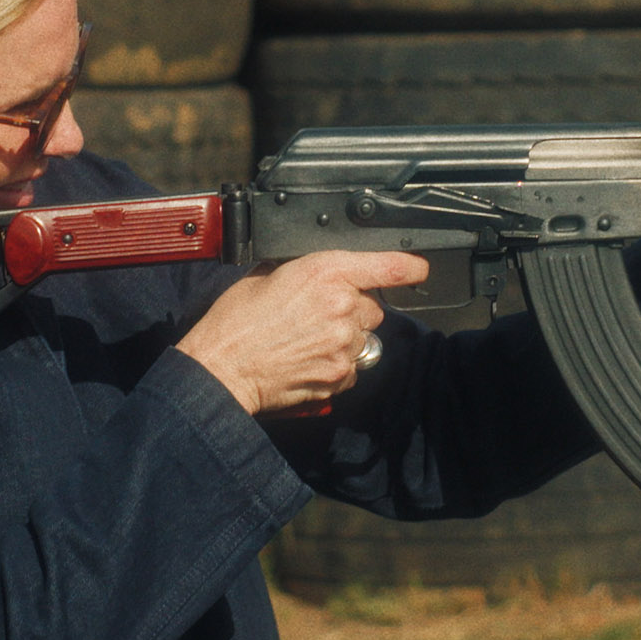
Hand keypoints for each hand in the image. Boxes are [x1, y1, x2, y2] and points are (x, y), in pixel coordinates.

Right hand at [176, 250, 429, 415]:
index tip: (418, 268)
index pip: (389, 265)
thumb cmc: (235, 322)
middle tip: (316, 315)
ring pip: (364, 337)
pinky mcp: (340, 374)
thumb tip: (319, 274)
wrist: (222, 368)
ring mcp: (345, 343)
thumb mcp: (266, 275)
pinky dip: (336, 364)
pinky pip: (353, 366)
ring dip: (345, 338)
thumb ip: (305, 271)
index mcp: (324, 271)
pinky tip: (307, 359)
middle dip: (352, 309)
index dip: (409, 266)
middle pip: (372, 306)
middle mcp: (342, 305)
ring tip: (307, 340)